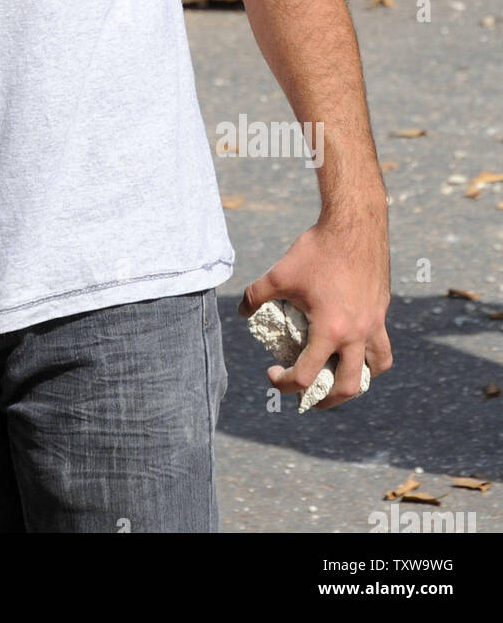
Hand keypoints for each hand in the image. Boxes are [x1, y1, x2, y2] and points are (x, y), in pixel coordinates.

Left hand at [237, 208, 391, 408]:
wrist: (354, 225)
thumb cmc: (317, 249)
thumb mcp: (280, 273)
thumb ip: (256, 295)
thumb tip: (242, 312)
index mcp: (330, 330)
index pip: (306, 375)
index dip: (284, 383)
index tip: (272, 374)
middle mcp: (356, 334)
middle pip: (347, 387)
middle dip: (325, 400)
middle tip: (308, 398)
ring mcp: (374, 324)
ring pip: (373, 370)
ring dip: (356, 382)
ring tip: (338, 380)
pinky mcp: (382, 312)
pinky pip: (383, 346)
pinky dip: (372, 358)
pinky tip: (356, 351)